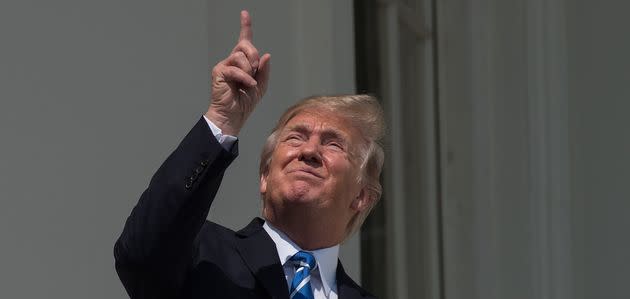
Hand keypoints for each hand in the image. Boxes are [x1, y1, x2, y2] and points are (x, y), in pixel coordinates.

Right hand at [205, 10, 270, 135]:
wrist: (233, 116)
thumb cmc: (244, 103)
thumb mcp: (261, 85)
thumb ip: (264, 70)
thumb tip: (266, 55)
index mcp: (242, 62)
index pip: (244, 41)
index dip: (245, 26)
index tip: (244, 13)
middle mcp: (232, 61)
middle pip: (245, 45)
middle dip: (254, 55)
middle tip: (256, 70)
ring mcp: (224, 66)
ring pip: (240, 56)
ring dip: (250, 70)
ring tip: (249, 82)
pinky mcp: (219, 72)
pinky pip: (235, 69)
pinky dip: (245, 77)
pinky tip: (248, 85)